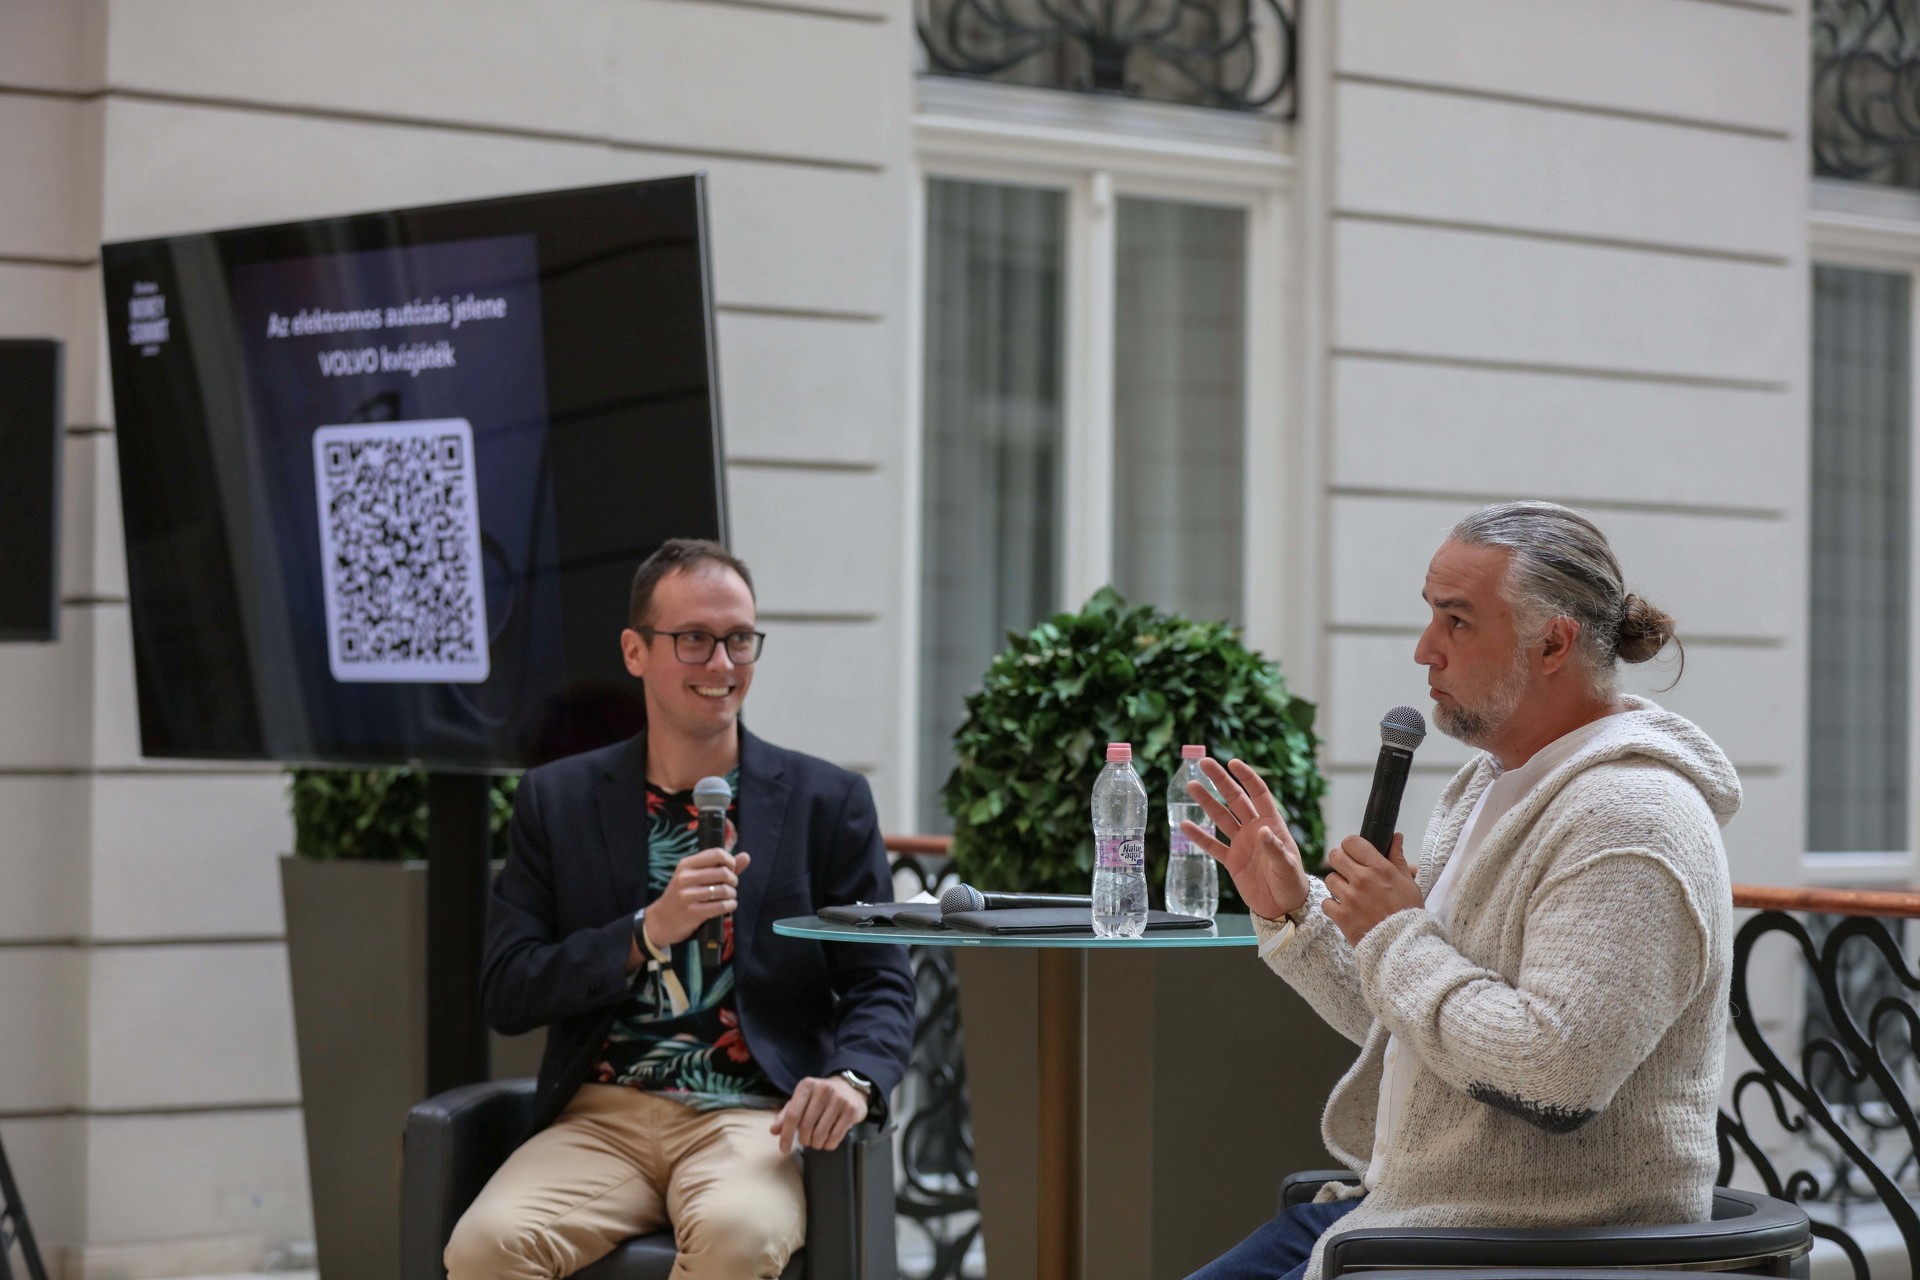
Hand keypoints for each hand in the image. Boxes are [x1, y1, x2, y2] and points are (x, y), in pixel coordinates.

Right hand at [643, 847, 753, 948]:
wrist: (661, 921)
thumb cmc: (683, 895)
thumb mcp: (695, 876)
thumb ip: (721, 866)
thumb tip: (746, 856)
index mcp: (686, 864)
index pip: (717, 854)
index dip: (730, 861)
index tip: (730, 869)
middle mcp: (685, 878)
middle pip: (723, 872)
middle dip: (733, 880)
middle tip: (731, 885)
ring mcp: (688, 895)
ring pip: (724, 890)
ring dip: (732, 894)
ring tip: (729, 896)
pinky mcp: (693, 912)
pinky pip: (721, 906)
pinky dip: (730, 905)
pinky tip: (728, 905)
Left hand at [770, 1075, 867, 1152]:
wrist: (849, 1087)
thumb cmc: (820, 1097)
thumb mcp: (802, 1100)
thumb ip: (786, 1114)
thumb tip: (774, 1131)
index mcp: (807, 1086)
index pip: (792, 1115)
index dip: (786, 1135)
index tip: (784, 1148)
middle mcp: (823, 1089)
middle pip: (806, 1127)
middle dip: (804, 1140)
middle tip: (806, 1140)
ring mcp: (839, 1099)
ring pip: (820, 1134)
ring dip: (816, 1144)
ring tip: (817, 1141)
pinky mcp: (851, 1110)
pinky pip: (835, 1137)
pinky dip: (829, 1144)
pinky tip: (828, 1141)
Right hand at [1179, 758, 1311, 921]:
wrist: (1283, 908)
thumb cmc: (1292, 884)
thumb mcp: (1287, 866)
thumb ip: (1274, 848)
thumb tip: (1261, 830)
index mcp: (1272, 824)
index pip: (1258, 794)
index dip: (1247, 777)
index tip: (1233, 762)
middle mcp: (1254, 829)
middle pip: (1235, 799)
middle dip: (1221, 781)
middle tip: (1204, 763)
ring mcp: (1241, 844)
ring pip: (1221, 818)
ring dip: (1206, 802)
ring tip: (1191, 786)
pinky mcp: (1231, 861)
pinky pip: (1213, 845)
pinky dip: (1199, 836)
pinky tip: (1185, 824)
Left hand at [1320, 833, 1421, 945]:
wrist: (1404, 943)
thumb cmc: (1408, 911)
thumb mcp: (1407, 882)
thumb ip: (1397, 857)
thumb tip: (1395, 837)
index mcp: (1379, 868)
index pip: (1352, 842)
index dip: (1350, 845)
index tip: (1354, 853)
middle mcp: (1362, 880)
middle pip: (1335, 856)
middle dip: (1340, 861)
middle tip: (1348, 870)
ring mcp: (1350, 898)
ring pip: (1329, 879)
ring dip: (1337, 884)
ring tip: (1349, 892)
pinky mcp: (1341, 916)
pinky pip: (1326, 902)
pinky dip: (1333, 906)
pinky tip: (1345, 909)